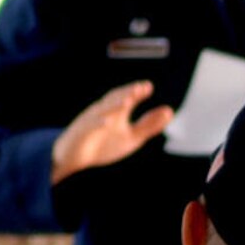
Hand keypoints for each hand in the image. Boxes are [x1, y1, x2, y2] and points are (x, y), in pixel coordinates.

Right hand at [50, 80, 174, 184]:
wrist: (75, 158)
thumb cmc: (104, 144)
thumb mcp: (132, 137)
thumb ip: (149, 125)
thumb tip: (169, 111)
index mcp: (116, 112)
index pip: (127, 97)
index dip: (137, 92)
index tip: (148, 87)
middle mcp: (103, 112)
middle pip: (115, 99)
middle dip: (127, 93)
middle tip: (139, 88)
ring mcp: (91, 121)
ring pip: (102, 110)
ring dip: (114, 105)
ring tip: (127, 101)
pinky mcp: (81, 133)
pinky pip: (89, 127)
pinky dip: (98, 124)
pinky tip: (107, 123)